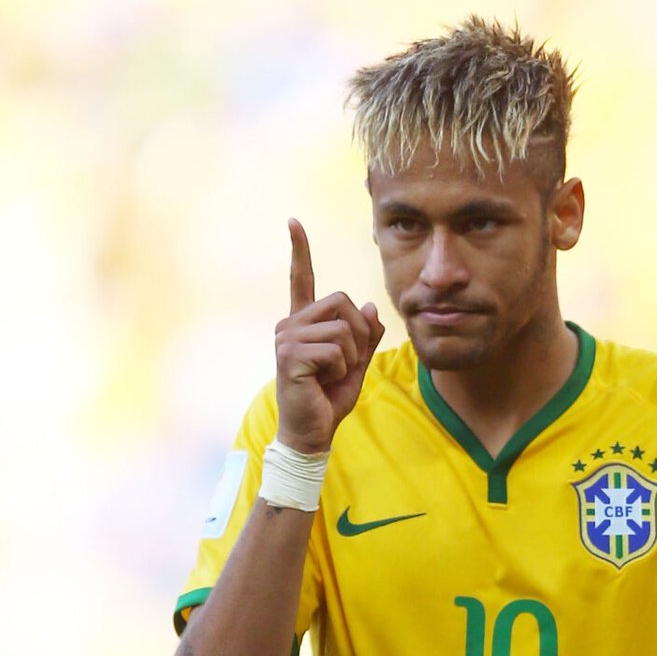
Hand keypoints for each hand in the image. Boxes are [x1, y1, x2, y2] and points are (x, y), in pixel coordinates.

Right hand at [274, 219, 383, 452]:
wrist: (312, 433)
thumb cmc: (329, 399)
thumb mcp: (356, 364)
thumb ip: (366, 336)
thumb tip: (370, 306)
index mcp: (303, 323)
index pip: (301, 279)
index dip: (300, 250)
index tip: (294, 222)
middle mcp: (290, 324)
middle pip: (342, 301)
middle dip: (359, 333)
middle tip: (347, 363)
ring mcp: (286, 338)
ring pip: (342, 327)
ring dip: (351, 355)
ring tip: (333, 375)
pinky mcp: (289, 355)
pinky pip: (335, 349)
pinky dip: (341, 368)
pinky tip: (324, 382)